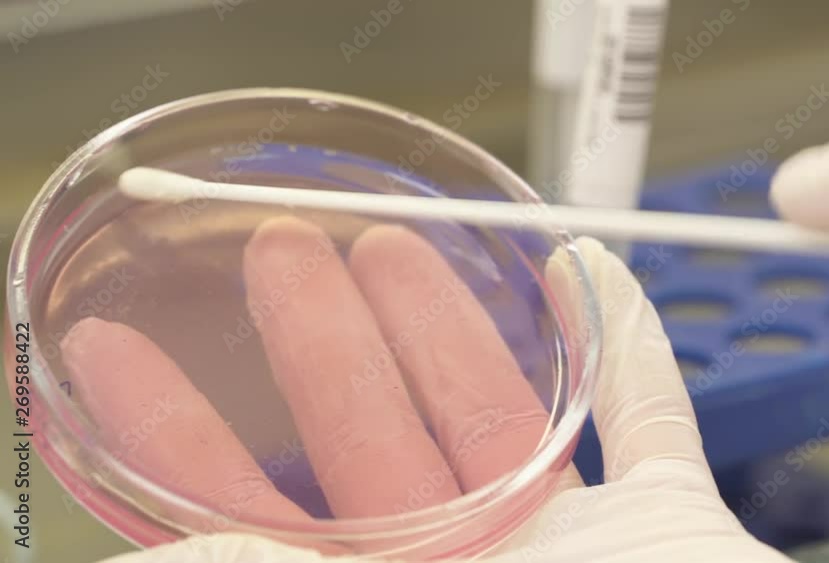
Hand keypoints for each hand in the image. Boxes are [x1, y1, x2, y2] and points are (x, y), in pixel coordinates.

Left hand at [83, 219, 788, 561]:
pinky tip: (587, 272)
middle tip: (277, 251)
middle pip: (380, 447)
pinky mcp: (680, 524)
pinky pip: (649, 413)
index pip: (263, 528)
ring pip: (500, 417)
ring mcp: (583, 552)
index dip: (184, 447)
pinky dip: (627, 341)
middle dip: (325, 343)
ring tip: (398, 244)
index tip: (117, 357)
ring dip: (454, 326)